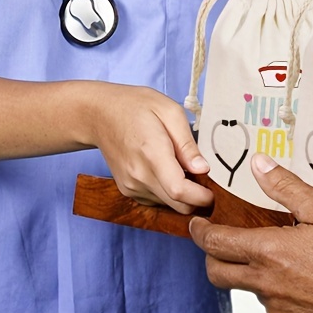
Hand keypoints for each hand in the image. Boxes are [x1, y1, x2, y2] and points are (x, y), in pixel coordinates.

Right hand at [84, 83, 212, 215]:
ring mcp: (131, 185)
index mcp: (152, 153)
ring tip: (185, 169)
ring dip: (183, 196)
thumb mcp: (169, 111)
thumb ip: (187, 143)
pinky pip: (157, 201)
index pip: (179, 190)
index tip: (214, 192)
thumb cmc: (136, 107)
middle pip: (177, 205)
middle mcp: (139, 176)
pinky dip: (169, 193)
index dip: (201, 197)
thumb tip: (203, 169)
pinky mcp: (128, 190)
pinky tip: (169, 172)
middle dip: (198, 199)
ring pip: (169, 205)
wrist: (99, 115)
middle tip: (207, 180)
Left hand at [191, 155, 312, 312]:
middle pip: (216, 272)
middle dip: (210, 254)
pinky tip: (304, 276)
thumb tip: (259, 165)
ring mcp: (276, 308)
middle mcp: (265, 284)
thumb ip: (287, 187)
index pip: (214, 243)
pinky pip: (271, 304)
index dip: (199, 231)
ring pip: (247, 287)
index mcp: (269, 252)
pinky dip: (276, 288)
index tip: (196, 222)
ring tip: (281, 253)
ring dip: (250, 270)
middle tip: (221, 239)